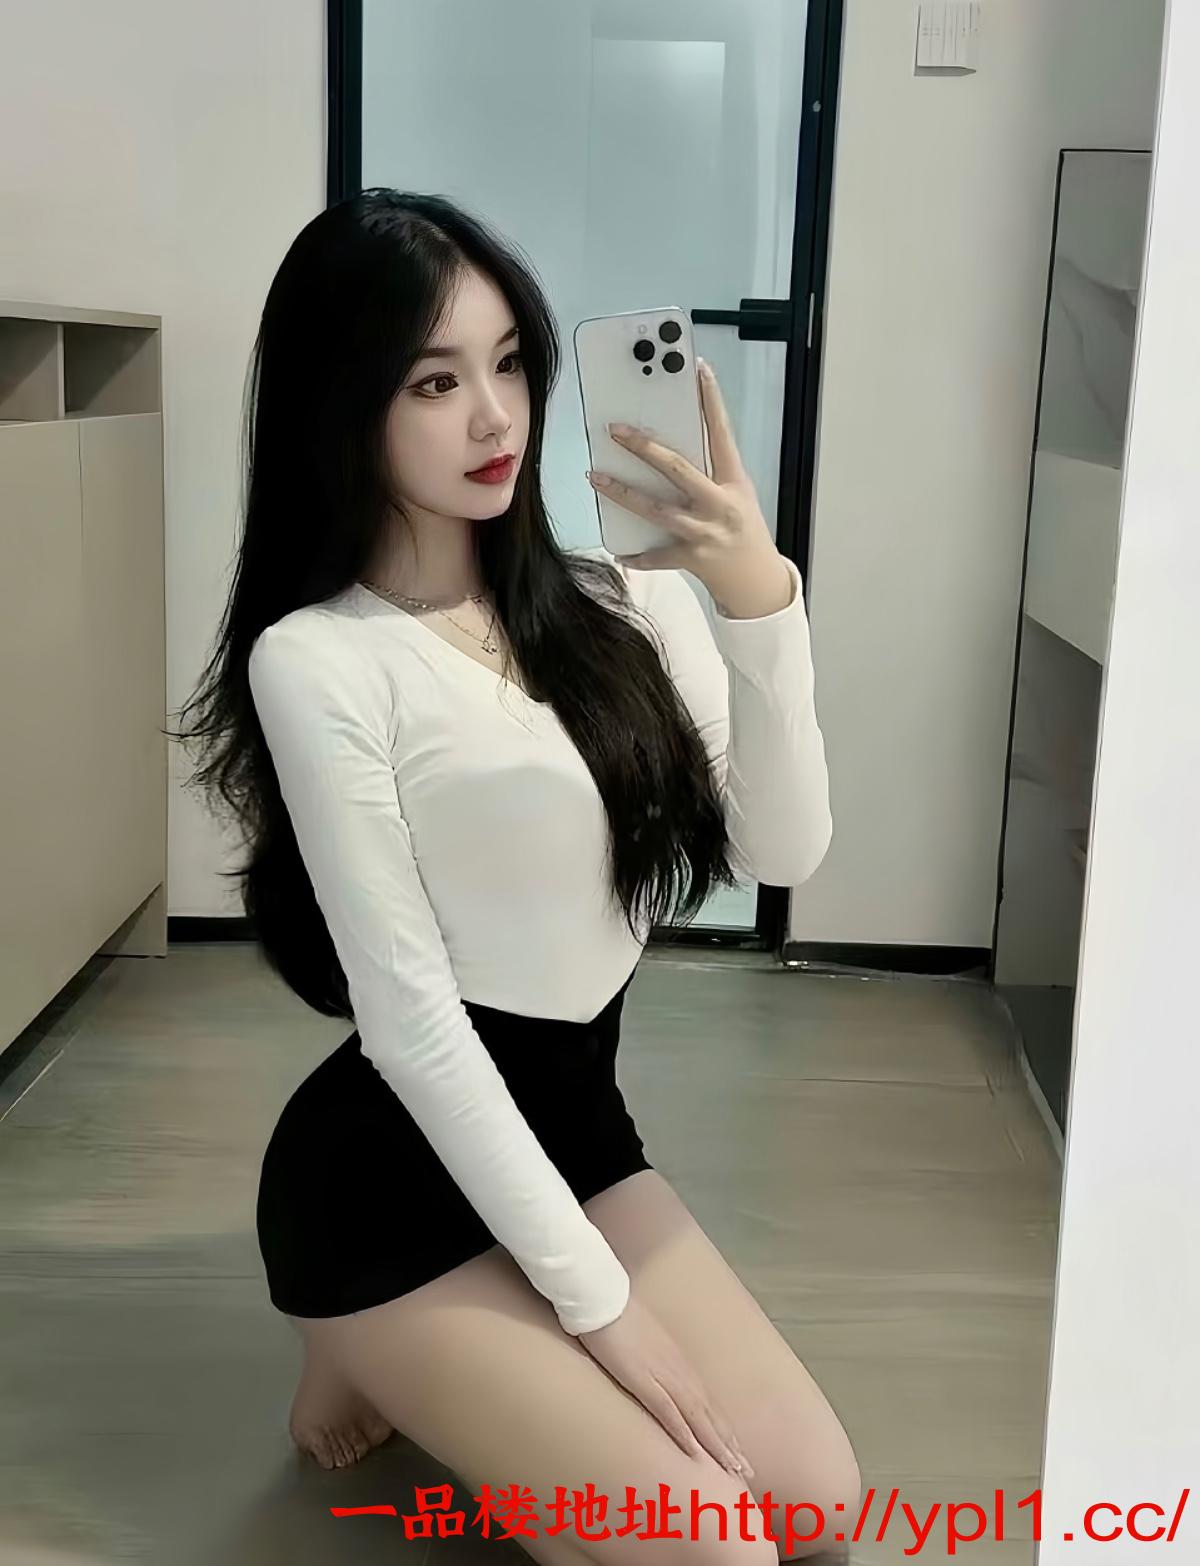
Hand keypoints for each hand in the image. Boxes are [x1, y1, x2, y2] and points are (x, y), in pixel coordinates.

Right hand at [577, 1293, 754, 1481]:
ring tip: (734, 1469)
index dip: (721, 1428)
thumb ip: (652, 1358)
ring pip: (698, 1417)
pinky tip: (696, 1454)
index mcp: (677, 1363)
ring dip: (717, 1445)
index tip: (736, 1450)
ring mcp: (664, 1376)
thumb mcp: (642, 1340)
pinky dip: (685, 1434)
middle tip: (746, 1471)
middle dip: (728, 1444)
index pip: (706, 1402)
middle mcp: (678, 1371)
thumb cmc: (617, 1315)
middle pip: (709, 1414)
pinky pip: (669, 1412)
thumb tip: (654, 1372)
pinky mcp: (644, 1380)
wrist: (603, 1296)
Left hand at [585, 358, 794, 617]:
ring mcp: (704, 532)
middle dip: (644, 448)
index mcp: (734, 481)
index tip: (699, 371)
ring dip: (623, 494)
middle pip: (678, 469)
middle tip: (616, 430)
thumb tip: (667, 447)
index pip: (722, 434)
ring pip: (657, 510)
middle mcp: (719, 504)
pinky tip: (618, 551)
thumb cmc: (743, 529)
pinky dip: (636, 556)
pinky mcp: (692, 558)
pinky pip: (657, 556)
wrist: (757, 580)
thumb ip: (709, 471)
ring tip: (596, 478)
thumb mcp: (737, 494)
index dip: (712, 401)